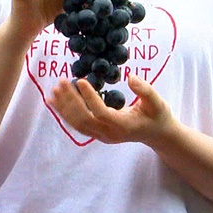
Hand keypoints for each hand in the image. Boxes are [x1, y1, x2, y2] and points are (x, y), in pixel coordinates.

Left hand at [46, 72, 174, 146]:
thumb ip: (145, 90)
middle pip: (84, 119)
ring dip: (64, 107)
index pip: (101, 113)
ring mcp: (102, 136)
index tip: (80, 80)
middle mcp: (110, 134)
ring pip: (78, 124)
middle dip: (70, 101)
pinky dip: (65, 114)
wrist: (157, 134)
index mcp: (123, 126)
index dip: (89, 97)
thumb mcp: (157, 101)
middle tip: (61, 82)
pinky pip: (78, 125)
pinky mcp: (98, 134)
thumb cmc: (158, 115)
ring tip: (55, 90)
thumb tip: (131, 77)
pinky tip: (54, 102)